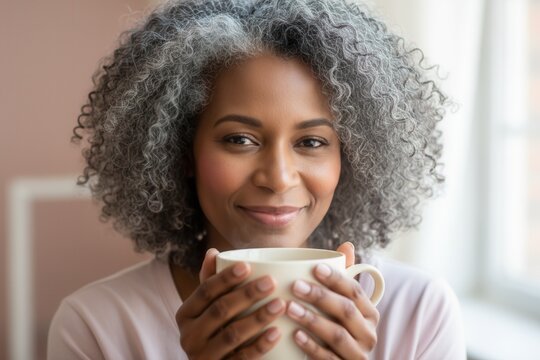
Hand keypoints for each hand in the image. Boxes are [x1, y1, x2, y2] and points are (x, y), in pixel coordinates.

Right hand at [176, 248, 285, 358]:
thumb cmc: (214, 330)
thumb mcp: (208, 308)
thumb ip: (211, 281)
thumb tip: (213, 251)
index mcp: (186, 314)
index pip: (205, 291)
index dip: (225, 278)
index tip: (247, 266)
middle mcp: (189, 336)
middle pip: (220, 310)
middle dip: (247, 295)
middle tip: (271, 282)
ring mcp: (203, 357)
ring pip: (232, 334)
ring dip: (258, 317)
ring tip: (280, 304)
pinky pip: (242, 358)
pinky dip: (260, 345)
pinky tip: (277, 332)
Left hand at [286, 242, 379, 359]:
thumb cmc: (337, 328)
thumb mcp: (341, 304)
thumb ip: (342, 277)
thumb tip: (347, 244)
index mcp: (369, 313)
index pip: (355, 291)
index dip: (336, 278)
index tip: (315, 268)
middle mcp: (368, 333)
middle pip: (346, 310)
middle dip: (320, 296)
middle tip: (295, 286)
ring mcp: (358, 354)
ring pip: (336, 334)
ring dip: (312, 320)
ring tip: (290, 308)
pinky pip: (328, 358)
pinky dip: (311, 346)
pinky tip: (294, 335)